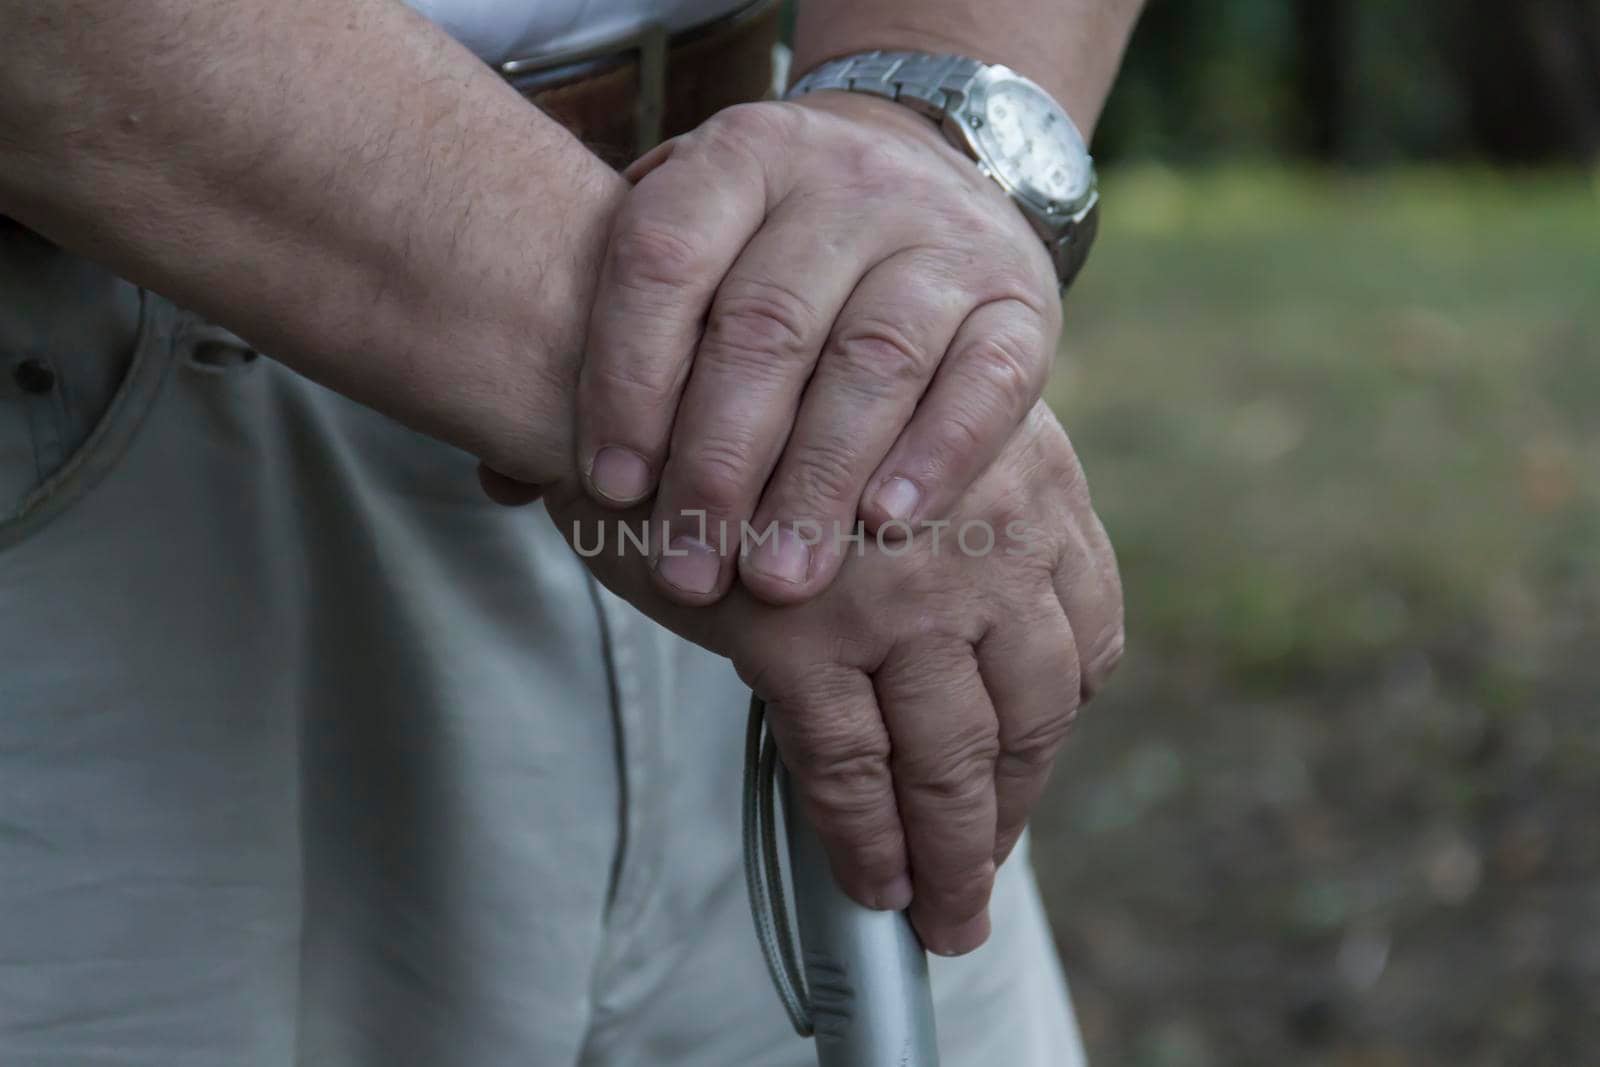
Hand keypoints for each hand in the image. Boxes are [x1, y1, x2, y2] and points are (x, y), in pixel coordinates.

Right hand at [542, 402, 1122, 954]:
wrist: (632, 360)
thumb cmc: (755, 395)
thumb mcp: (898, 417)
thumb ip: (955, 502)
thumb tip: (969, 620)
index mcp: (1028, 475)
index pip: (1085, 626)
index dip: (1060, 713)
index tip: (1028, 759)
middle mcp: (987, 537)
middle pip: (1030, 710)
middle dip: (1008, 806)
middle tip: (982, 872)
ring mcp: (901, 594)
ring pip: (949, 758)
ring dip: (951, 853)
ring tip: (943, 912)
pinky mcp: (804, 636)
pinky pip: (849, 768)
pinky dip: (864, 841)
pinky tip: (872, 884)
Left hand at [574, 92, 1061, 607]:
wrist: (925, 174)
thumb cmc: (773, 252)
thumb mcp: (692, 258)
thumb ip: (612, 354)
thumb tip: (513, 478)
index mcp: (736, 159)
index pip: (664, 257)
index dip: (628, 376)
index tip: (611, 487)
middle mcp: (842, 184)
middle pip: (766, 324)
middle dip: (719, 462)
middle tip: (689, 567)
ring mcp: (938, 238)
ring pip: (874, 361)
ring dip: (818, 481)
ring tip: (776, 578)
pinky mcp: (1019, 298)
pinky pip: (986, 380)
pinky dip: (937, 456)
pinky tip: (888, 523)